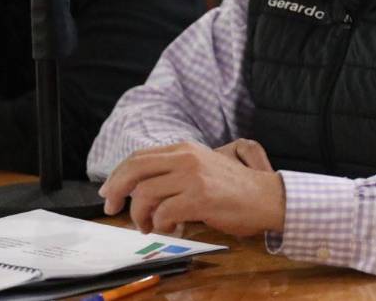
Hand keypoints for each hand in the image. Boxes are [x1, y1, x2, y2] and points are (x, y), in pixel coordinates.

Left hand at [100, 140, 285, 236]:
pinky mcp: (200, 197)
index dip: (118, 174)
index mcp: (185, 148)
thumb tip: (140, 189)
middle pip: (135, 169)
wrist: (266, 197)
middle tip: (111, 209)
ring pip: (146, 194)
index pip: (139, 156)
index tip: (109, 191)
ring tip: (149, 226)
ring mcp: (193, 176)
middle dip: (116, 190)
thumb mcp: (203, 168)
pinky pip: (164, 213)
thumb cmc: (235, 188)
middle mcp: (186, 157)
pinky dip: (162, 224)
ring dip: (140, 216)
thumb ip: (175, 171)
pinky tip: (171, 227)